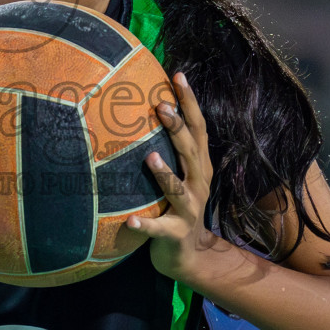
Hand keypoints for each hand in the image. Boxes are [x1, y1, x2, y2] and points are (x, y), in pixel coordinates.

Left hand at [121, 71, 216, 282]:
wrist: (188, 255)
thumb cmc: (176, 205)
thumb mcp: (179, 174)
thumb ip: (171, 147)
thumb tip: (150, 107)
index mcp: (198, 165)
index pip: (198, 128)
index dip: (190, 101)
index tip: (177, 74)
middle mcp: (198, 183)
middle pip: (191, 151)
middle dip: (178, 128)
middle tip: (161, 106)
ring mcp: (188, 209)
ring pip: (178, 189)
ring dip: (165, 173)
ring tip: (149, 157)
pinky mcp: (174, 232)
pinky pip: (159, 228)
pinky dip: (145, 225)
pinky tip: (131, 220)